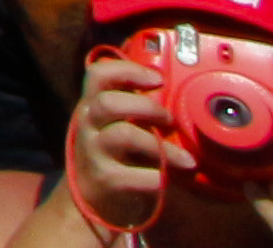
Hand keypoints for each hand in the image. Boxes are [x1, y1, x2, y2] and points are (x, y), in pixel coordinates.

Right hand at [67, 53, 182, 234]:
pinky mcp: (104, 180)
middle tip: (169, 121)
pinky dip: (158, 177)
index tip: (158, 79)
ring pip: (122, 135)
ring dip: (161, 145)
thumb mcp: (116, 124)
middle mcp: (87, 125)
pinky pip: (135, 175)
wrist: (93, 201)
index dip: (128, 70)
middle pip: (107, 102)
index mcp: (93, 105)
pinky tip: (168, 180)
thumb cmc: (116, 156)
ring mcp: (93, 152)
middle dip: (146, 107)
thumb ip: (135, 107)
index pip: (98, 74)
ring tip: (185, 159)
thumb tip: (176, 91)